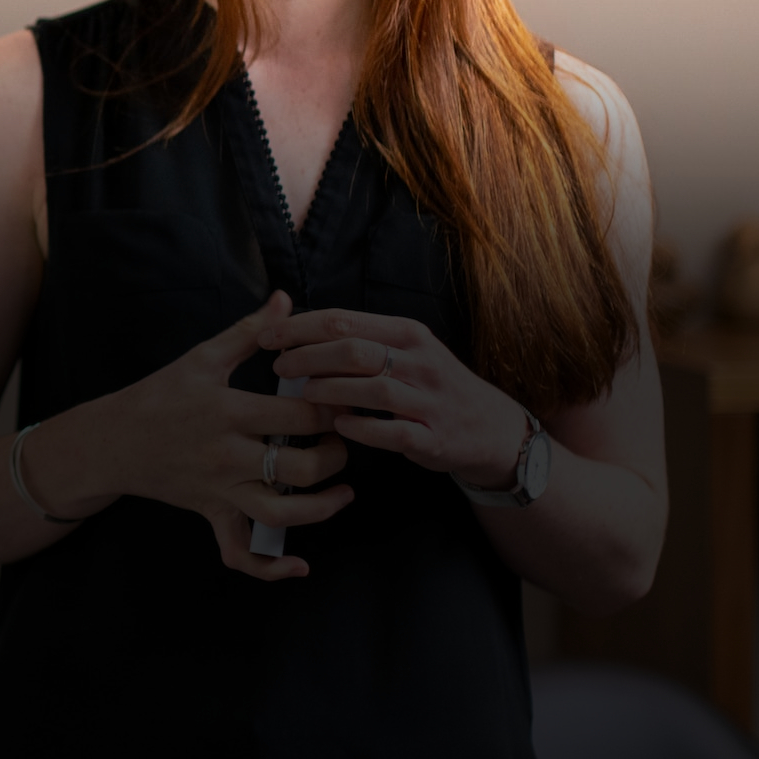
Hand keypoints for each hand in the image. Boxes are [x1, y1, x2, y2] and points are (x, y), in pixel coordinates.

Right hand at [64, 290, 352, 578]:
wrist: (112, 441)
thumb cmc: (159, 395)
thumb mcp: (202, 358)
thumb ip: (249, 332)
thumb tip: (285, 300)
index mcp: (228, 411)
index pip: (300, 416)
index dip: (333, 409)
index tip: (346, 400)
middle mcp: (227, 456)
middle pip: (301, 468)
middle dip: (336, 455)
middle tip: (343, 440)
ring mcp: (220, 490)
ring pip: (282, 514)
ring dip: (323, 508)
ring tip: (343, 491)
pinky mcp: (212, 514)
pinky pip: (240, 553)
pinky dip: (270, 568)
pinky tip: (299, 565)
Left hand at [260, 308, 531, 489]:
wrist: (490, 428)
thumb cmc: (431, 385)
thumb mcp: (405, 350)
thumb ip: (359, 339)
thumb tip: (296, 329)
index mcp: (407, 334)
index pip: (344, 321)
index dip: (299, 327)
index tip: (267, 335)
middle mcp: (420, 361)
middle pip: (353, 350)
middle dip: (308, 356)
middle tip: (279, 366)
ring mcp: (429, 400)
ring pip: (372, 388)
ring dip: (331, 390)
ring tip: (303, 394)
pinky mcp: (434, 437)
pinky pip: (393, 431)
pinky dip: (362, 428)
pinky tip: (338, 425)